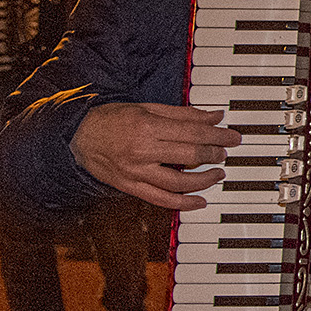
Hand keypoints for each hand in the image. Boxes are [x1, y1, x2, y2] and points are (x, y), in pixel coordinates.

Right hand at [71, 103, 241, 209]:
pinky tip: (200, 201)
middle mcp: (143, 150)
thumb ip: (183, 114)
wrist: (78, 137)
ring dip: (204, 179)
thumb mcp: (147, 108)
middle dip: (214, 154)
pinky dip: (183, 203)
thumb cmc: (112, 119)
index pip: (193, 133)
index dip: (218, 136)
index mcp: (148, 126)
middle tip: (226, 152)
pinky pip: (161, 199)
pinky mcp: (130, 187)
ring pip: (178, 182)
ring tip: (218, 174)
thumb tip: (214, 116)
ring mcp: (136, 171)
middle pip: (190, 156)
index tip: (233, 137)